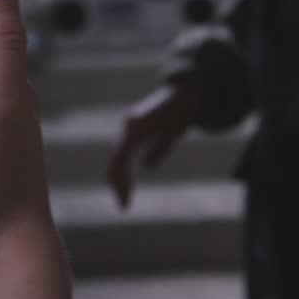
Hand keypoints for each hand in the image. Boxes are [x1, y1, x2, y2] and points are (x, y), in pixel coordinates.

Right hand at [107, 80, 203, 207]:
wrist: (184, 92)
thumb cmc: (181, 111)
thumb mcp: (174, 131)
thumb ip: (160, 148)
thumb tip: (146, 167)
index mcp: (135, 128)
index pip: (119, 160)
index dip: (120, 182)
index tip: (125, 202)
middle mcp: (128, 128)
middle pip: (114, 161)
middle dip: (117, 184)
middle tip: (124, 207)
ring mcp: (129, 129)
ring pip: (117, 158)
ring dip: (119, 179)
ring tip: (124, 201)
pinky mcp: (134, 132)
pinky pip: (123, 155)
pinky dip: (123, 171)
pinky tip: (126, 186)